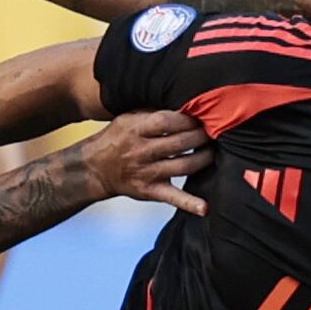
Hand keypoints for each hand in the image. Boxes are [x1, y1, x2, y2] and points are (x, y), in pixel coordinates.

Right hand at [80, 110, 211, 215]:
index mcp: (135, 129)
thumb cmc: (118, 138)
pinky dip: (190, 203)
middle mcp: (141, 152)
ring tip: (214, 151)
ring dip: (204, 158)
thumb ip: (153, 111)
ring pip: (183, 166)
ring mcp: (146, 173)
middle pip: (179, 143)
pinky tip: (205, 208)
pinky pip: (173, 197)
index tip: (201, 114)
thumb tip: (185, 102)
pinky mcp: (150, 191)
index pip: (167, 121)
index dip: (188, 118)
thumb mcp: (129, 117)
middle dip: (201, 136)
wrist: (96, 168)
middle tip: (214, 131)